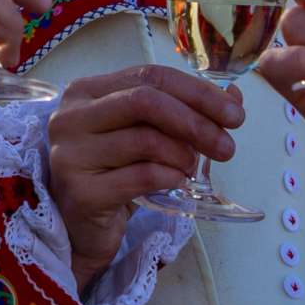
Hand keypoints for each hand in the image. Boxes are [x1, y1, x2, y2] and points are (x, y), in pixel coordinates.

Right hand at [46, 67, 237, 280]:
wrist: (81, 228)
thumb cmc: (113, 172)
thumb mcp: (145, 135)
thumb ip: (183, 111)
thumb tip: (233, 98)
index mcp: (86, 92)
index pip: (149, 76)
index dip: (197, 92)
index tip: (235, 115)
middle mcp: (70, 117)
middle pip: (145, 101)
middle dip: (196, 122)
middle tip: (227, 147)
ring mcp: (70, 155)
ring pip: (144, 140)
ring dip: (183, 154)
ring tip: (192, 168)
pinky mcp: (80, 193)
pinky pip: (140, 176)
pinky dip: (170, 177)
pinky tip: (177, 181)